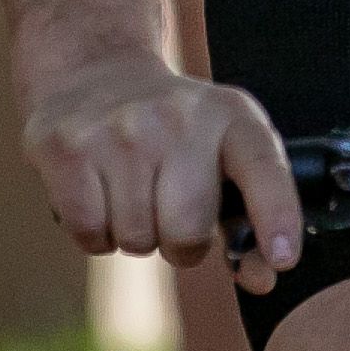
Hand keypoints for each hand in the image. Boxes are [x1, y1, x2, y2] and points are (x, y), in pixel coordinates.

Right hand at [24, 53, 302, 291]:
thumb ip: (251, 219)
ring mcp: (119, 128)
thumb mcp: (223, 155)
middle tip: (170, 213)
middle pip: (186, 230)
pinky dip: (94, 232)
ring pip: (135, 238)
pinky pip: (89, 232)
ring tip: (132, 191)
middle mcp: (178, 116)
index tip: (283, 258)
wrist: (96, 71)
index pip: (264, 167)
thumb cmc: (174, 132)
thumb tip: (262, 280)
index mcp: (231, 116)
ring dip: (135, 234)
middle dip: (180, 244)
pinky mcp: (66, 145)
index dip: (276, 215)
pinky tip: (99, 192)